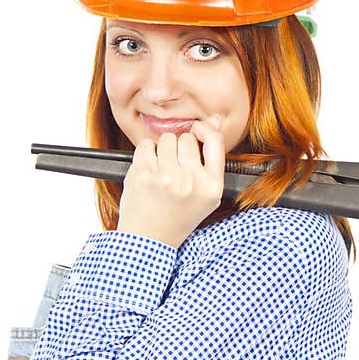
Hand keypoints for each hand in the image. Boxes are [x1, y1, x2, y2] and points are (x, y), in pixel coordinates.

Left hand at [116, 115, 225, 247]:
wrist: (149, 239)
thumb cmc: (178, 215)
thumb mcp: (206, 195)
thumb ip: (211, 160)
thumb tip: (215, 120)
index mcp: (211, 187)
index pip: (215, 140)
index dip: (205, 129)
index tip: (197, 130)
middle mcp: (191, 182)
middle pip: (186, 139)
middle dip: (178, 147)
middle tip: (173, 167)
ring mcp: (166, 178)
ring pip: (165, 139)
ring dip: (161, 150)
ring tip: (160, 171)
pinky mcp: (143, 175)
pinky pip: (145, 145)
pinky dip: (145, 154)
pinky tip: (148, 170)